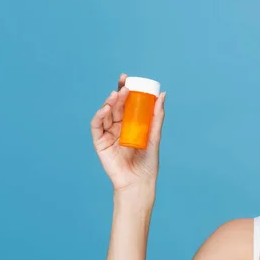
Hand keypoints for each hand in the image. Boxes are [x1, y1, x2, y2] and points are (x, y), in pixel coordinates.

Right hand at [91, 73, 165, 192]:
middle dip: (118, 93)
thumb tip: (162, 95)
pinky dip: (99, 116)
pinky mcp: (100, 143)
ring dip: (110, 103)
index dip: (125, 90)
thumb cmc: (148, 162)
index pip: (125, 103)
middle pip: (115, 106)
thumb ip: (157, 117)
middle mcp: (117, 127)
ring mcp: (108, 134)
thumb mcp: (154, 136)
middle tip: (123, 83)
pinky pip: (97, 126)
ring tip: (117, 95)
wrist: (139, 182)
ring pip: (106, 114)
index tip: (127, 78)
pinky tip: (105, 109)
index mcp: (129, 124)